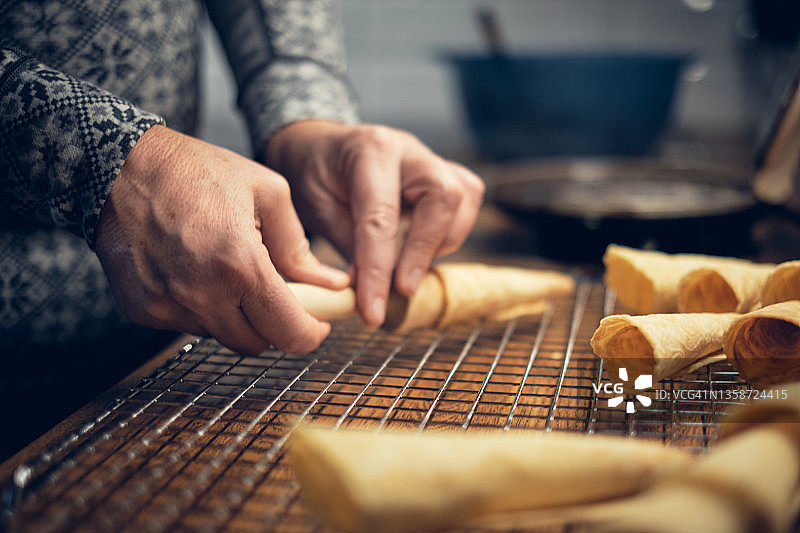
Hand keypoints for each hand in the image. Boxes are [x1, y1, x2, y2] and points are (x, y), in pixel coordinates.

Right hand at [95, 125, 348, 354]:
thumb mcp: (266, 193)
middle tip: (276, 296)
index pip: (288, 332)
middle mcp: (201, 295)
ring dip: (235, 316)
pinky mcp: (143, 309)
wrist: (121, 167)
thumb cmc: (196, 171)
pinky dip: (201, 309)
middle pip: (256, 344)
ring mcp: (167, 306)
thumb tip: (330, 283)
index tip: (316, 325)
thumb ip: (298, 246)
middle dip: (273, 325)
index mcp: (240, 265)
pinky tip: (195, 272)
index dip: (310, 335)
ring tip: (228, 272)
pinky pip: (187, 325)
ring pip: (221, 336)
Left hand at [265, 120, 484, 326]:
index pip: (382, 217)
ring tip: (404, 265)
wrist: (319, 146)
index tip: (374, 311)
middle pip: (444, 197)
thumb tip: (367, 291)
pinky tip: (420, 247)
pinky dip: (449, 232)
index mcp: (370, 150)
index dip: (379, 270)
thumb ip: (345, 245)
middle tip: (401, 290)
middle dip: (424, 251)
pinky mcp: (446, 173)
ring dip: (439, 244)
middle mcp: (408, 149)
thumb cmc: (314, 173)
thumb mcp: (314, 207)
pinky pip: (467, 202)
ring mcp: (431, 159)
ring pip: (463, 201)